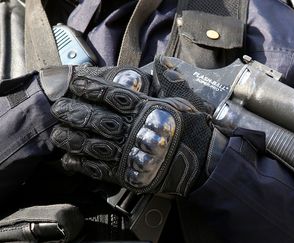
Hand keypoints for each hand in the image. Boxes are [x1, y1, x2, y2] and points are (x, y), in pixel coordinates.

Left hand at [49, 57, 222, 195]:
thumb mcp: (185, 101)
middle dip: (75, 113)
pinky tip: (70, 159)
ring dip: (73, 139)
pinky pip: (100, 169)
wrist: (204, 164)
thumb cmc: (195, 130)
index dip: (92, 88)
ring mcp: (130, 153)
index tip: (76, 84)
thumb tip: (162, 63)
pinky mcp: (129, 174)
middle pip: (97, 119)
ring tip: (58, 135)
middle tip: (58, 109)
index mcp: (147, 110)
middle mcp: (135, 130)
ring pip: (93, 145)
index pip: (113, 95)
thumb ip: (170, 82)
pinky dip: (83, 164)